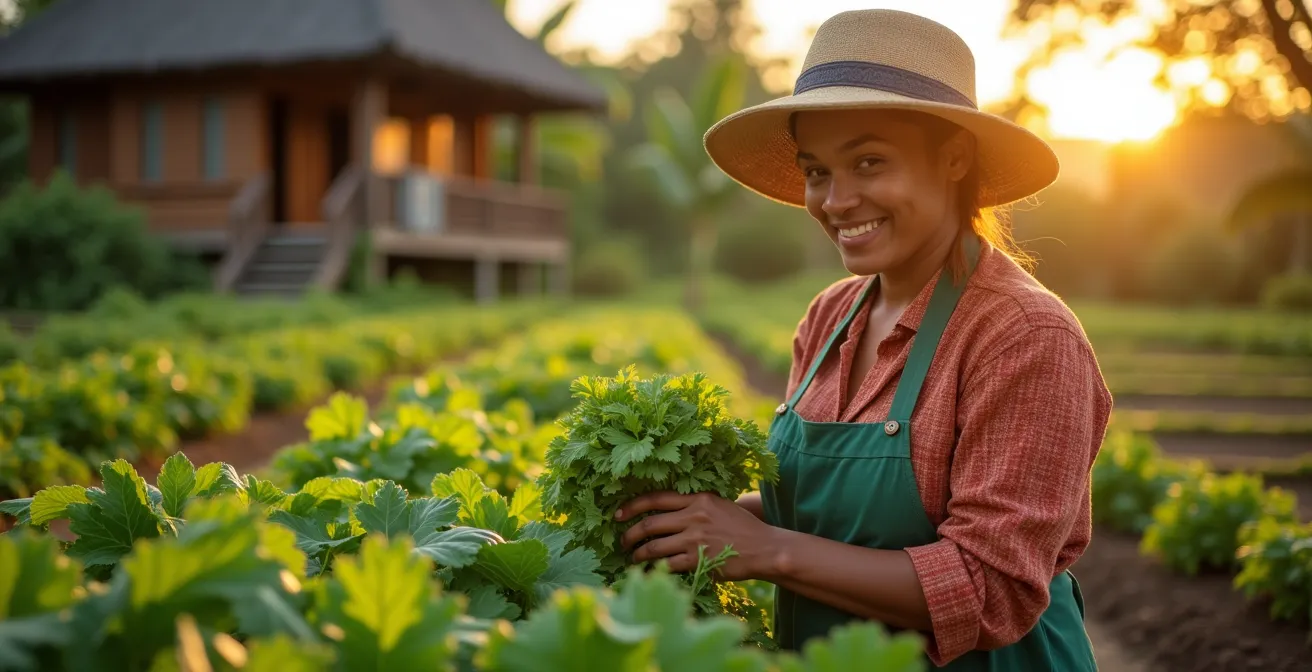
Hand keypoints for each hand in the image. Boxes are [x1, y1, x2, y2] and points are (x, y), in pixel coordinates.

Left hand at [616, 491, 778, 580]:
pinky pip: (666, 564)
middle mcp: (693, 516)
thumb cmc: (742, 528)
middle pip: (650, 523)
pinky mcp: (698, 560)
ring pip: (654, 546)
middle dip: (630, 534)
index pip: (656, 498)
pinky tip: (648, 571)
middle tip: (622, 542)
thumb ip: (695, 505)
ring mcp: (694, 539)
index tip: (618, 514)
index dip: (632, 506)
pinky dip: (653, 568)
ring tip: (633, 558)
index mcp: (697, 498)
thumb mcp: (719, 505)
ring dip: (638, 554)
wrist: (764, 548)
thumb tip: (667, 512)